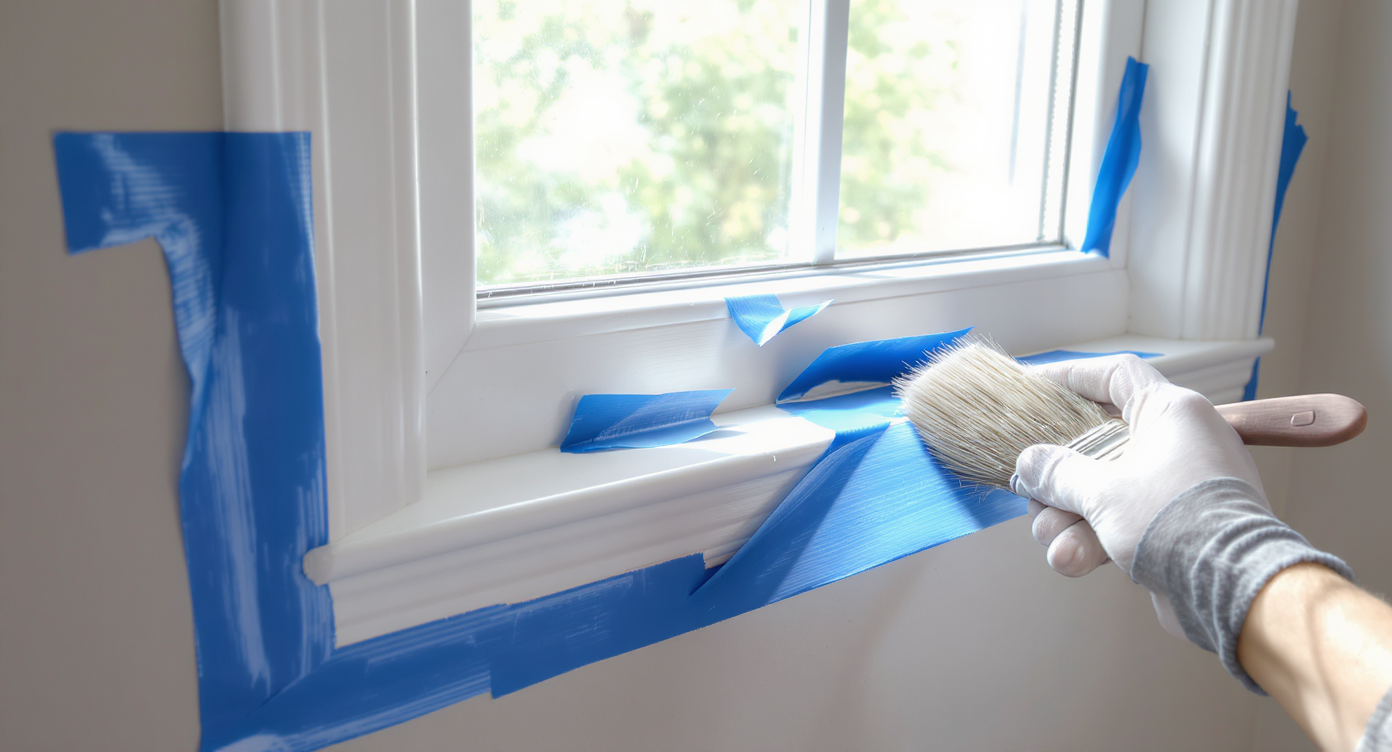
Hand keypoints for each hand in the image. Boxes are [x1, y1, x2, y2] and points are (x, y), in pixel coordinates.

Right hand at [1012, 355, 1266, 577]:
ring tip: (1053, 542)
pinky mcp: (1179, 526)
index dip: (1071, 377)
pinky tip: (1070, 561)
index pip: (1115, 376)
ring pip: (1107, 490)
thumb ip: (1057, 473)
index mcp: (1171, 412)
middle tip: (1033, 494)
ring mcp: (1180, 486)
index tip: (1035, 388)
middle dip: (1060, 479)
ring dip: (1071, 518)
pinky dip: (1096, 539)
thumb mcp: (1101, 492)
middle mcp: (1180, 442)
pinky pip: (1125, 521)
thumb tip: (1029, 464)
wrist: (1234, 589)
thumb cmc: (1177, 522)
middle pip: (1100, 445)